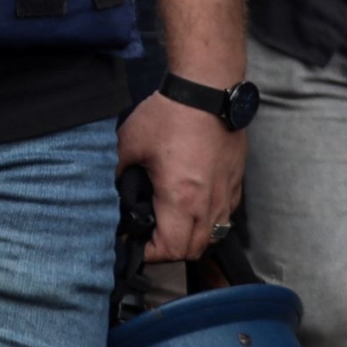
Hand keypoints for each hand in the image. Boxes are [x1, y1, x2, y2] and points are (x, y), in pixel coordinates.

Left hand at [116, 91, 244, 261]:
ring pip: (212, 236)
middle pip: (194, 250)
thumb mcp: (130, 144)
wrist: (207, 93)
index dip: (151, 253)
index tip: (134, 243)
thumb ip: (117, 171)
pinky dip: (207, 222)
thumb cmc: (169, 116)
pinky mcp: (236, 183)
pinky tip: (189, 206)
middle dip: (169, 251)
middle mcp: (209, 203)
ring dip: (190, 238)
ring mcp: (227, 195)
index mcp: (181, 198)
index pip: (172, 248)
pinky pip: (224, 216)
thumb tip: (111, 188)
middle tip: (148, 238)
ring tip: (168, 225)